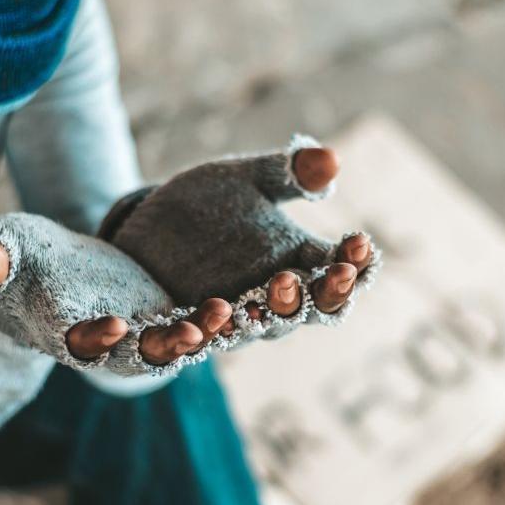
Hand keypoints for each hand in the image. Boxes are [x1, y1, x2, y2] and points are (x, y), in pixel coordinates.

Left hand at [103, 135, 380, 346]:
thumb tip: (331, 158)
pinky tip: (188, 330)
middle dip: (311, 296)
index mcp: (295, 264)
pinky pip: (185, 346)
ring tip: (253, 298)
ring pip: (251, 331)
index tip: (358, 242)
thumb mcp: (245, 180)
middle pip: (303, 310)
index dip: (353, 263)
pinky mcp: (177, 332)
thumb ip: (287, 172)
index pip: (338, 272)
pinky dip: (187, 339)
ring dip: (254, 319)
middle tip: (314, 275)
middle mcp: (268, 301)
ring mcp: (225, 321)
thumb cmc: (208, 208)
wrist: (145, 235)